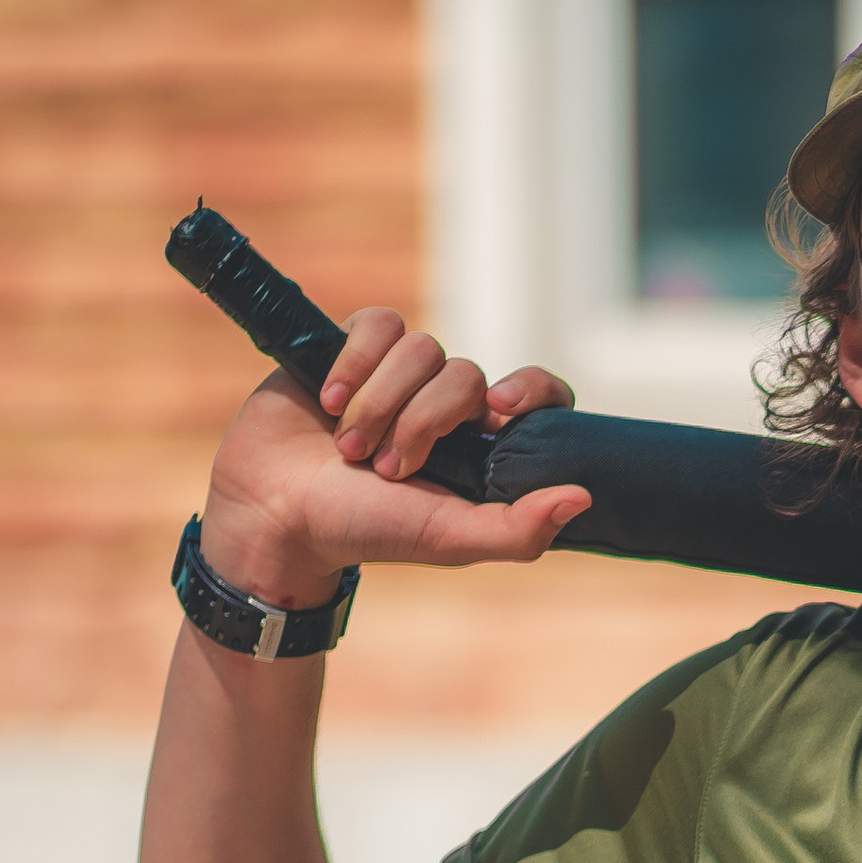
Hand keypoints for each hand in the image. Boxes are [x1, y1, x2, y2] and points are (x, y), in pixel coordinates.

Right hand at [196, 311, 587, 610]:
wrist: (278, 513)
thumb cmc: (365, 531)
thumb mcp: (447, 539)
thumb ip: (517, 530)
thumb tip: (583, 496)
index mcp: (481, 447)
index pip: (538, 397)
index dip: (532, 390)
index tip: (501, 411)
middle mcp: (446, 406)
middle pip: (466, 374)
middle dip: (423, 421)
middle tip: (385, 470)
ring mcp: (400, 375)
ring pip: (421, 348)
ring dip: (382, 402)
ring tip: (349, 449)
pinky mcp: (354, 348)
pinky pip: (379, 324)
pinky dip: (355, 362)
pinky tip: (329, 402)